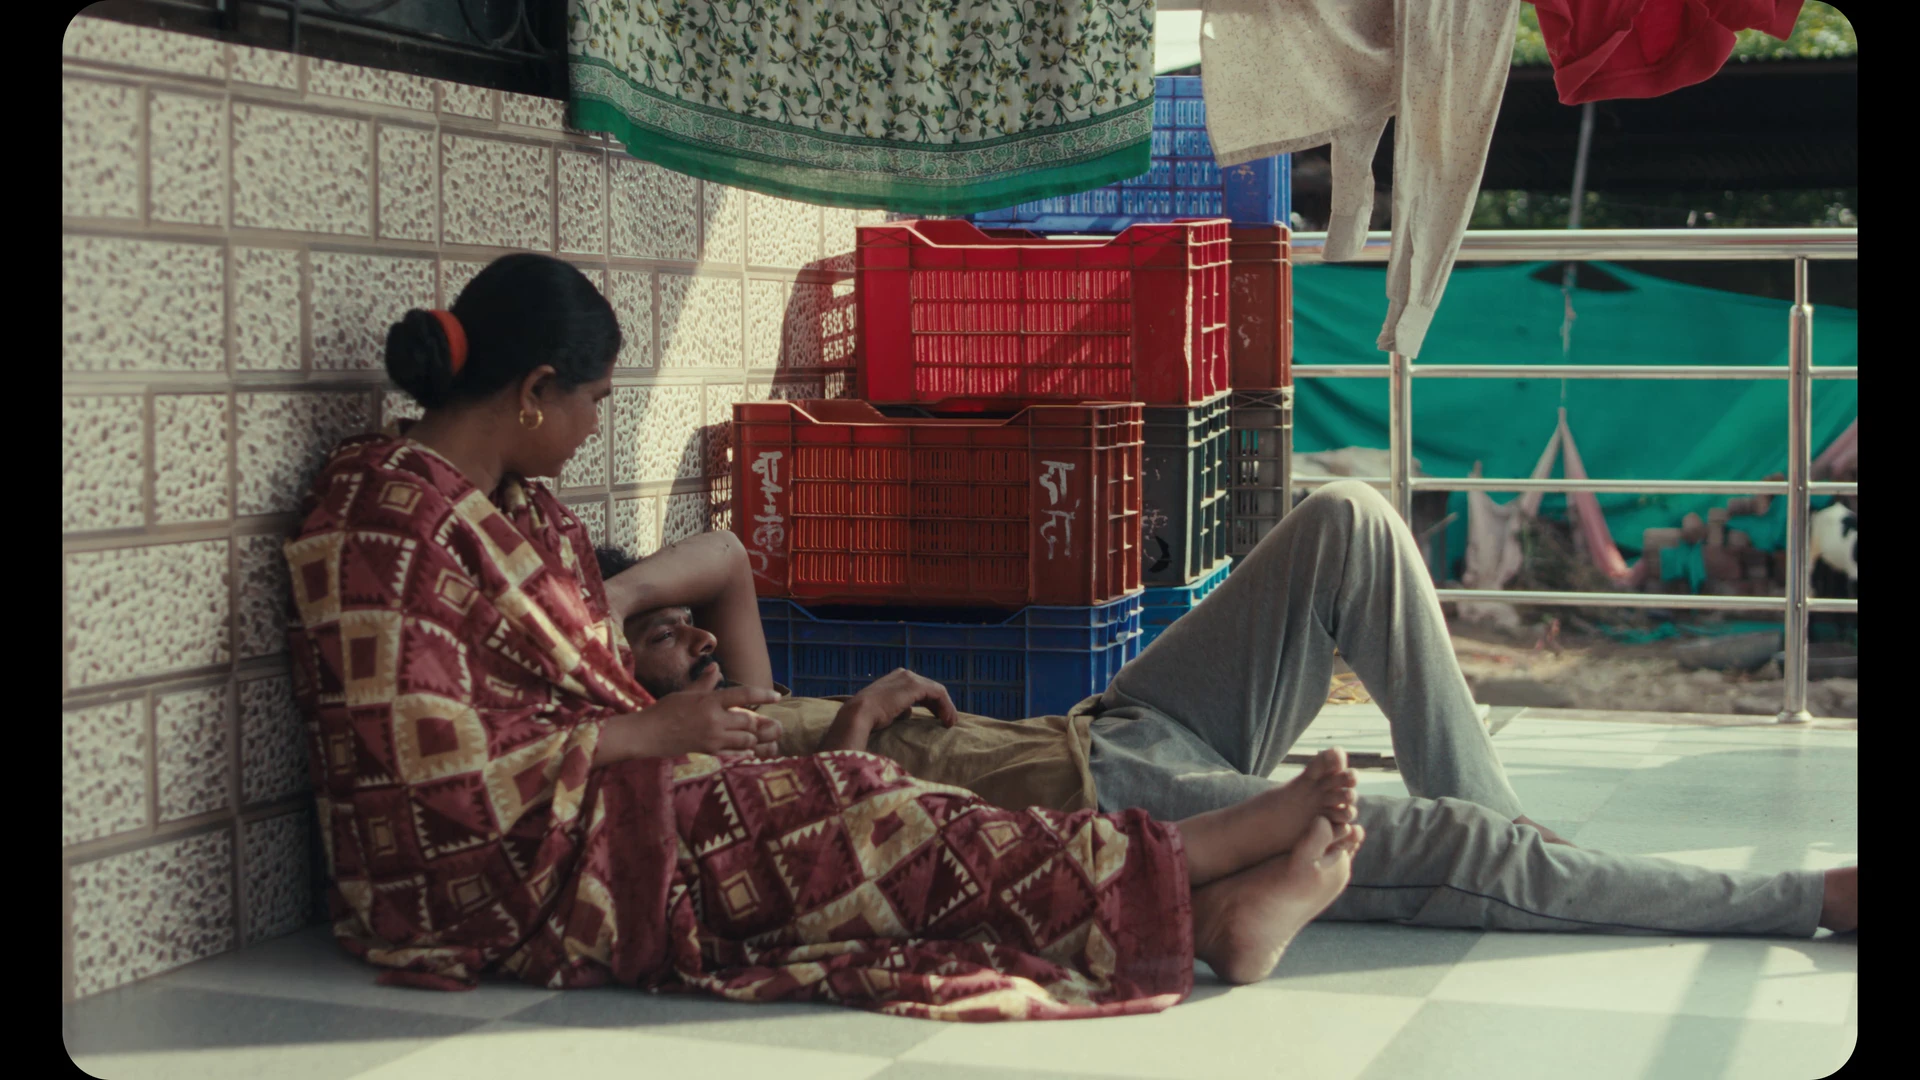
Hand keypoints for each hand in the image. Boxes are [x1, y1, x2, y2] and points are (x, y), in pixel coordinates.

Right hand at [597, 664, 779, 762]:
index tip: (777, 696)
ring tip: (761, 735)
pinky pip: (734, 751)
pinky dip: (744, 749)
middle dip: (762, 722)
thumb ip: (704, 681)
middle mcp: (714, 719)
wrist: (648, 734)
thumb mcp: (686, 692)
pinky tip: (749, 748)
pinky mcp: (708, 750)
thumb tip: (715, 667)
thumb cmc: (665, 710)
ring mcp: (712, 737)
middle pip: (749, 721)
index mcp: (710, 700)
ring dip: (755, 737)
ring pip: (746, 739)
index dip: (763, 695)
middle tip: (772, 723)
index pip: (743, 695)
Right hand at [819, 669, 956, 751]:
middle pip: (930, 689)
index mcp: (895, 678)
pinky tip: (947, 720)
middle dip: (940, 706)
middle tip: (947, 722)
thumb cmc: (868, 718)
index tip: (937, 719)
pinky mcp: (915, 686)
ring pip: (936, 691)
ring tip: (950, 723)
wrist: (859, 714)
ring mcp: (909, 678)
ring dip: (946, 708)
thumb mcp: (886, 710)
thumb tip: (908, 712)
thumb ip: (899, 708)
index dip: (932, 704)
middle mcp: (903, 674)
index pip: (920, 689)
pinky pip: (938, 694)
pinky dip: (946, 707)